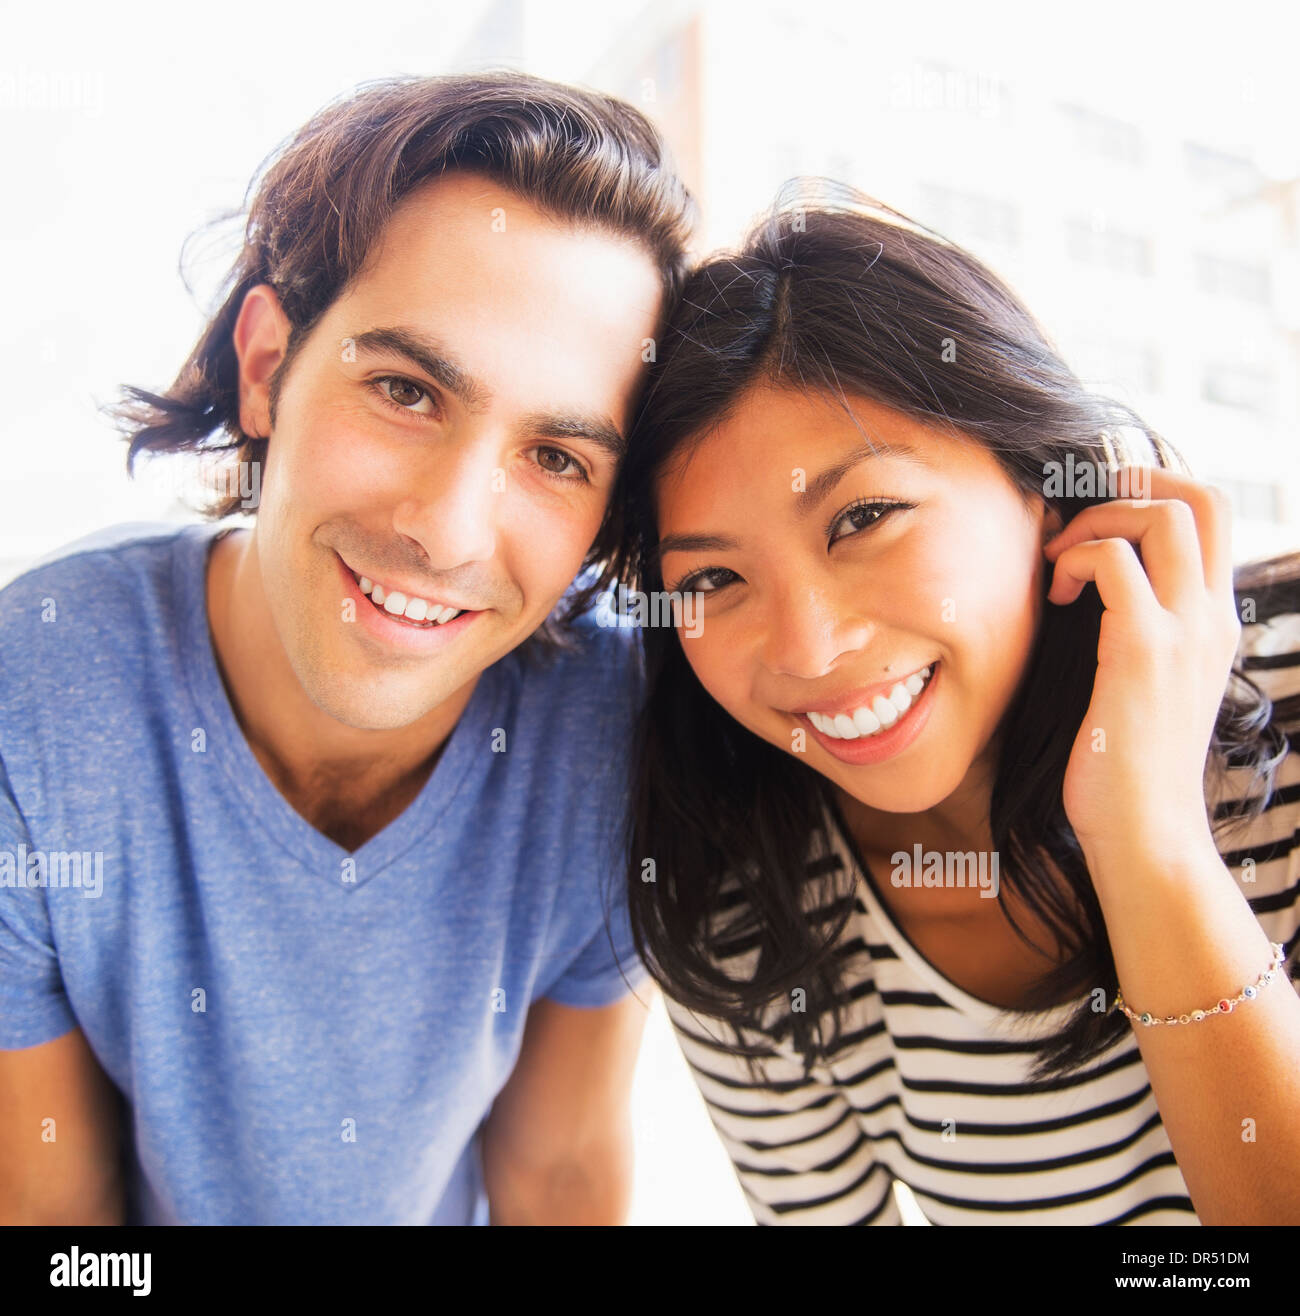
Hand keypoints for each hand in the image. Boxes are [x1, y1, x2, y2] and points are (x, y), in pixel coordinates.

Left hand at [1042, 467, 1240, 873]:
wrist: (1147, 831)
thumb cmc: (1131, 765)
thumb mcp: (1149, 687)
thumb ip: (1140, 635)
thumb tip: (1097, 598)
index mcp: (1216, 622)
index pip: (1215, 517)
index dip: (1157, 491)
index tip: (1100, 517)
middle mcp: (1211, 617)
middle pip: (1201, 496)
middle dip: (1132, 483)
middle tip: (1080, 520)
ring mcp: (1184, 630)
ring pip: (1163, 514)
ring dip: (1099, 519)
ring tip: (1062, 562)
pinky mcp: (1142, 648)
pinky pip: (1113, 558)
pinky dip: (1076, 559)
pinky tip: (1056, 596)